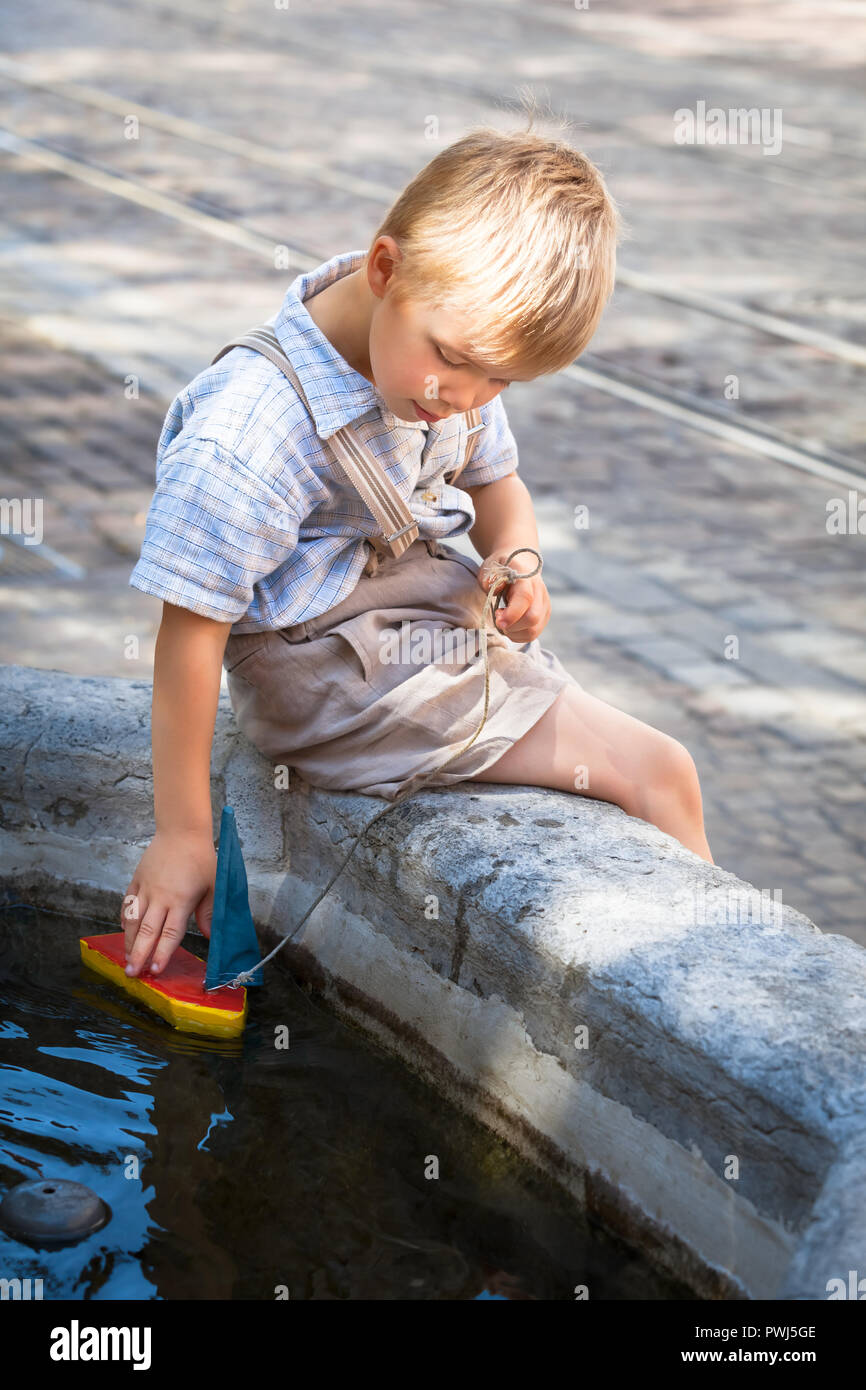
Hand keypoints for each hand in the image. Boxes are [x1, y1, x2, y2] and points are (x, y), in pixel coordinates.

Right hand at [120, 829, 216, 978]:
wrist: (182, 830)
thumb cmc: (202, 858)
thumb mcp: (214, 885)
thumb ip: (210, 912)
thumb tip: (210, 936)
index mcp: (181, 900)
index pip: (170, 933)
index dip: (162, 953)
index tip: (156, 970)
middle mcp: (160, 897)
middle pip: (147, 931)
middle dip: (139, 954)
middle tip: (132, 973)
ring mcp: (146, 888)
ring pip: (133, 920)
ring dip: (129, 941)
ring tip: (127, 958)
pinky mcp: (137, 879)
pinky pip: (128, 902)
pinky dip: (124, 918)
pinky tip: (124, 930)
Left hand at [476, 547, 549, 643]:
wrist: (521, 563)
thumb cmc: (503, 567)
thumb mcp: (490, 567)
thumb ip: (489, 579)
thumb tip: (495, 589)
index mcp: (525, 577)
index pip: (524, 598)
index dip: (511, 614)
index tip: (497, 620)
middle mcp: (539, 591)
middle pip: (533, 618)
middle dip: (512, 626)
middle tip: (498, 619)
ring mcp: (544, 604)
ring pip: (534, 630)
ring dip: (514, 632)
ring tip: (504, 621)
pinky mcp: (544, 615)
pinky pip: (533, 633)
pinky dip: (519, 635)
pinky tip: (510, 625)